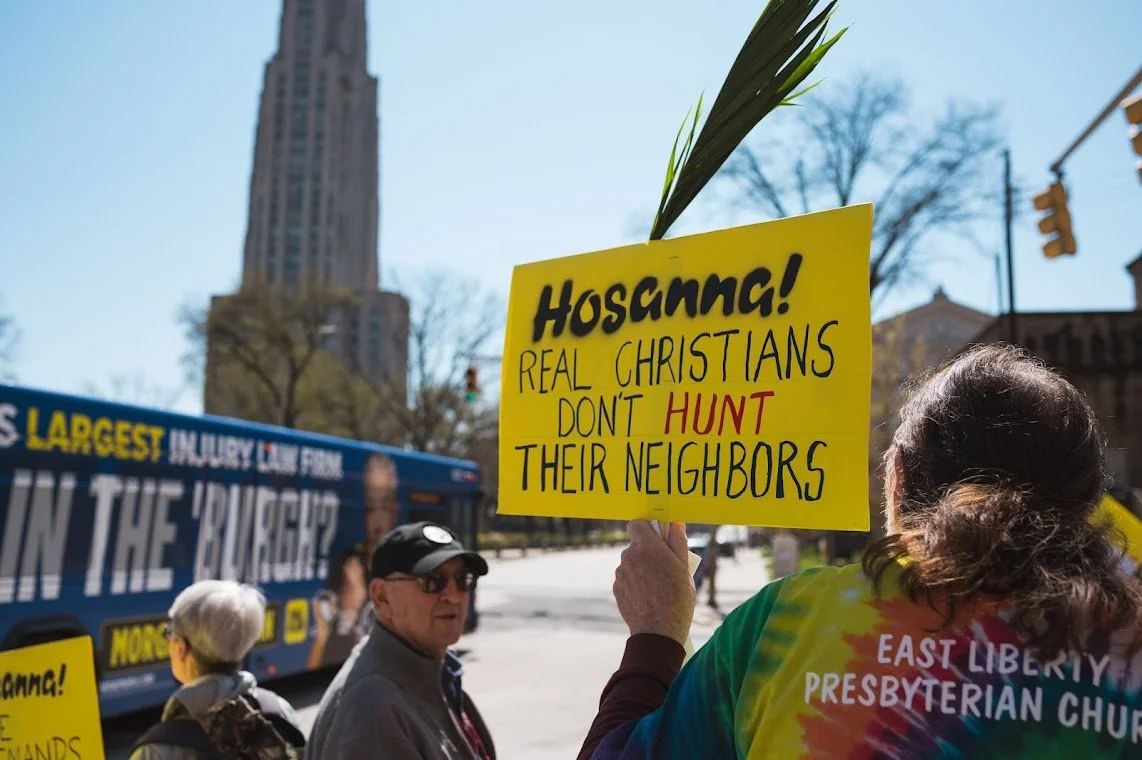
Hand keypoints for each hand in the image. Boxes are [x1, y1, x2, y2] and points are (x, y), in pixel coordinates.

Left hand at [613, 521, 695, 645]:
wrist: (658, 632)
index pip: (637, 524)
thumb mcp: (683, 568)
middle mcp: (628, 556)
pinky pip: (627, 578)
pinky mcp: (616, 589)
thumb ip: (677, 541)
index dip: (647, 529)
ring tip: (658, 586)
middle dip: (648, 551)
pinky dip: (635, 583)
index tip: (659, 539)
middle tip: (665, 567)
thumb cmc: (677, 599)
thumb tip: (676, 522)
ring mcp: (620, 573)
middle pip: (636, 545)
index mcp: (645, 546)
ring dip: (641, 568)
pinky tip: (648, 597)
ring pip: (631, 563)